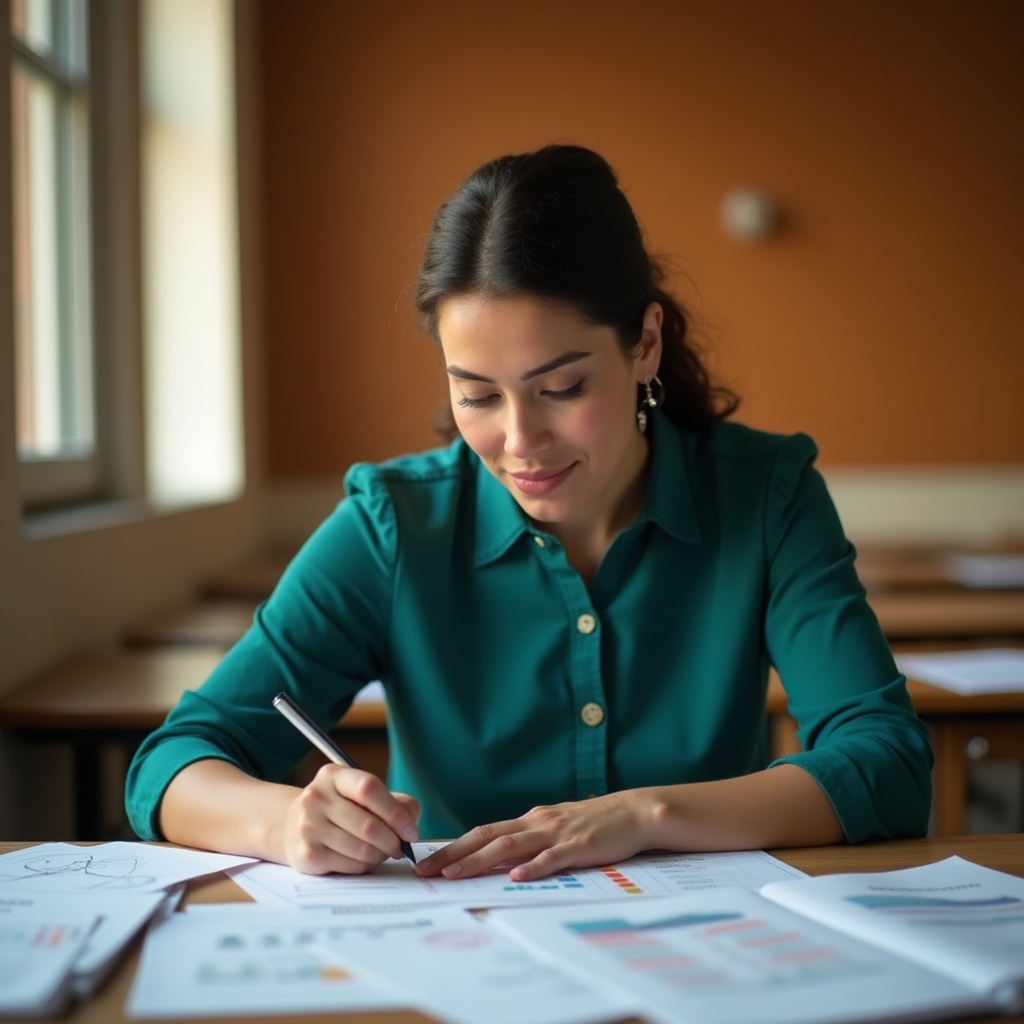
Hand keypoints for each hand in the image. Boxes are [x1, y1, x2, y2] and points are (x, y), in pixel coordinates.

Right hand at [278, 763, 419, 874]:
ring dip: (380, 855)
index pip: (369, 788)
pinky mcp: (307, 854)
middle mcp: (316, 797)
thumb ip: (396, 802)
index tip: (410, 831)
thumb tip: (411, 824)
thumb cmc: (341, 808)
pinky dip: (364, 866)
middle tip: (400, 847)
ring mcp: (308, 826)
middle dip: (392, 841)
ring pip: (362, 849)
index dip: (395, 812)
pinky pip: (350, 866)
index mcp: (333, 775)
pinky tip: (363, 859)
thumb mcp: (362, 794)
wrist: (292, 825)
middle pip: (368, 825)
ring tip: (381, 852)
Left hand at [416, 791, 652, 881]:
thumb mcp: (555, 829)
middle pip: (487, 837)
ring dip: (480, 861)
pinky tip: (517, 877)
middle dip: (454, 854)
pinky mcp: (578, 845)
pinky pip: (551, 858)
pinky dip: (533, 867)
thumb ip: (530, 841)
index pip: (483, 833)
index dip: (454, 847)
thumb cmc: (593, 824)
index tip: (427, 861)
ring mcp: (556, 833)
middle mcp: (536, 823)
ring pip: (511, 846)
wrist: (633, 812)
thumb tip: (499, 859)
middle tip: (425, 870)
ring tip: (456, 874)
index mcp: (529, 820)